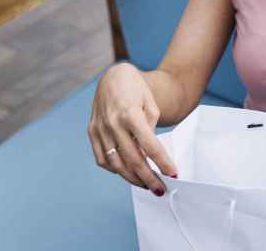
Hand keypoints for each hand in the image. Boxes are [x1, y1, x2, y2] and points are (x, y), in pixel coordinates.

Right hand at [87, 62, 177, 195]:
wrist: (113, 76)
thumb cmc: (136, 90)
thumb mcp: (151, 104)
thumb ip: (151, 129)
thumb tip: (151, 155)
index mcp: (130, 113)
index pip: (149, 145)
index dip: (162, 162)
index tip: (173, 174)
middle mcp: (112, 123)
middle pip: (132, 159)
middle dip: (148, 178)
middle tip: (161, 189)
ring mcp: (99, 129)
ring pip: (115, 164)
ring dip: (132, 178)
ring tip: (147, 185)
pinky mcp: (92, 132)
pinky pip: (102, 159)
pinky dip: (115, 170)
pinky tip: (128, 173)